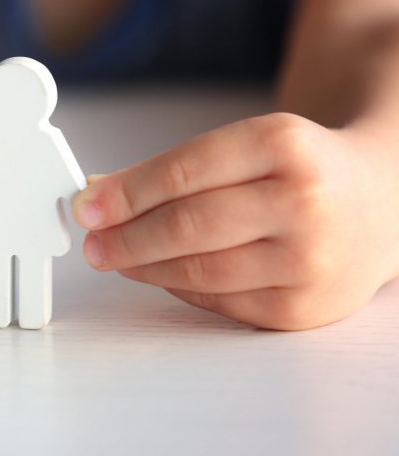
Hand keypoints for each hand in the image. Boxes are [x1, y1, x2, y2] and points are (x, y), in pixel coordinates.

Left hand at [72, 112, 398, 329]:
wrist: (381, 205)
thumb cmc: (299, 171)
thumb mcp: (247, 146)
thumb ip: (174, 169)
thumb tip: (97, 194)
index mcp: (283, 145)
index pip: (183, 172)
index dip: (125, 193)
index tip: (86, 206)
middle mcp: (302, 203)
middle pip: (187, 226)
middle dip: (125, 237)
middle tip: (92, 243)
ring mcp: (307, 261)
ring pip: (198, 271)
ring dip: (143, 267)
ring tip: (115, 257)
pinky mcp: (302, 309)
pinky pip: (218, 303)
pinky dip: (179, 288)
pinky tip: (159, 273)